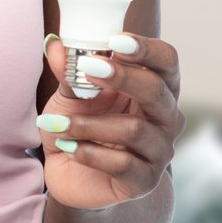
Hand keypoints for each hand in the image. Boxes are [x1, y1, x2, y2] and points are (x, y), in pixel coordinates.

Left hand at [36, 34, 184, 210]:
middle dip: (122, 77)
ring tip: (57, 123)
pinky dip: (89, 152)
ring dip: (88, 123)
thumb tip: (55, 44)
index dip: (146, 49)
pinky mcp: (144, 181)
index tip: (115, 40)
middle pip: (158, 91)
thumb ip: (68, 72)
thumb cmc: (80, 126)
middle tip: (86, 68)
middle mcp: (166, 119)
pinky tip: (67, 147)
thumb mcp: (69, 95)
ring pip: (134, 129)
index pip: (166, 61)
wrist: (71, 176)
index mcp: (155, 88)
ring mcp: (159, 152)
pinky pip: (122, 164)